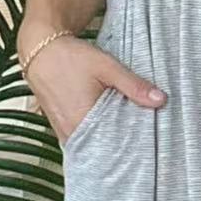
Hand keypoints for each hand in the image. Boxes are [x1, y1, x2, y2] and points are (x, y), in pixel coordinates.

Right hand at [21, 32, 166, 143]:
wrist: (40, 50)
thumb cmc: (70, 57)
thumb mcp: (107, 67)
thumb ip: (134, 85)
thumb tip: (160, 100)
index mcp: (82, 121)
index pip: (111, 149)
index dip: (130, 150)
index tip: (146, 148)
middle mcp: (70, 132)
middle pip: (101, 151)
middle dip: (120, 149)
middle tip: (140, 146)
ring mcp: (63, 131)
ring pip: (90, 146)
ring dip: (106, 143)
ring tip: (126, 141)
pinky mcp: (60, 127)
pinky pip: (81, 140)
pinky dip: (94, 138)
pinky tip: (107, 132)